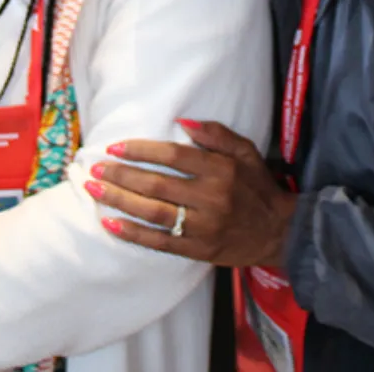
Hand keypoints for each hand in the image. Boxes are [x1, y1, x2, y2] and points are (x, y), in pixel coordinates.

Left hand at [89, 120, 298, 268]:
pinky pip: (160, 242)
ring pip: (155, 213)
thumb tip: (183, 122)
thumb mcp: (246, 153)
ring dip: (120, 201)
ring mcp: (204, 227)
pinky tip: (111, 223)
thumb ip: (217, 134)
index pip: (174, 157)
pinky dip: (133, 234)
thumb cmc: (257, 187)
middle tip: (95, 167)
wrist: (279, 232)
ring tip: (95, 189)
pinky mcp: (199, 250)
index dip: (142, 150)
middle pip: (158, 185)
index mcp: (222, 171)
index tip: (116, 147)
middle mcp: (212, 199)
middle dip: (122, 175)